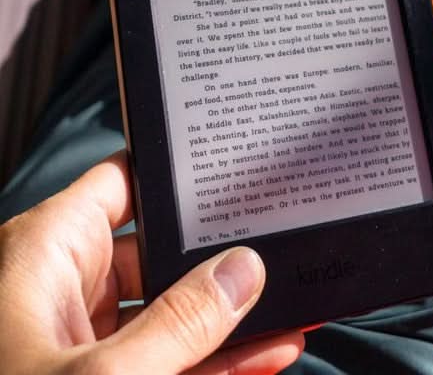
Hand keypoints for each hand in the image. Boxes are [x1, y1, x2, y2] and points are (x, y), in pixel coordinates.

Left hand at [0, 151, 302, 373]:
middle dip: (220, 259)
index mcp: (44, 256)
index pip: (123, 182)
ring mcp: (76, 344)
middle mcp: (58, 290)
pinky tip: (264, 354)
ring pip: (167, 312)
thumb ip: (181, 322)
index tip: (237, 175)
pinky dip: (211, 360)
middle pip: (157, 252)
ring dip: (228, 318)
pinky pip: (164, 357)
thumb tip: (242, 274)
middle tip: (279, 255)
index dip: (178, 175)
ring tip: (288, 311)